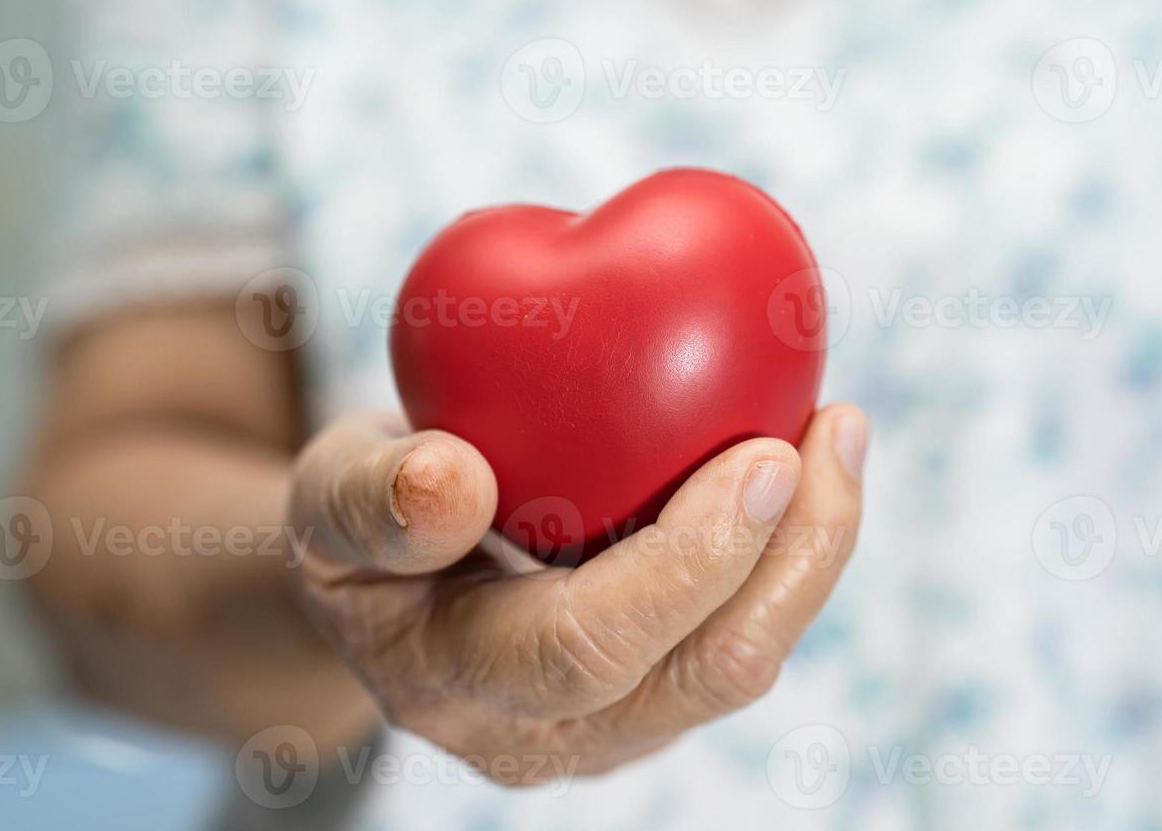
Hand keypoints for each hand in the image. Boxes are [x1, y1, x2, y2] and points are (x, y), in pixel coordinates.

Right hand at [288, 405, 867, 782]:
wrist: (383, 586)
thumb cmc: (358, 521)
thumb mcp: (322, 498)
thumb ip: (366, 498)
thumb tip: (450, 481)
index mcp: (457, 683)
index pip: (589, 647)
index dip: (689, 563)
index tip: (762, 456)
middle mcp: (549, 732)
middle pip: (706, 673)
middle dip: (793, 556)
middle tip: (835, 428)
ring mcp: (613, 722)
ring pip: (742, 662)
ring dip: (811, 551)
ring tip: (839, 431)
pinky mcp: (655, 690)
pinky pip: (740, 629)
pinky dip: (787, 549)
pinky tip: (802, 457)